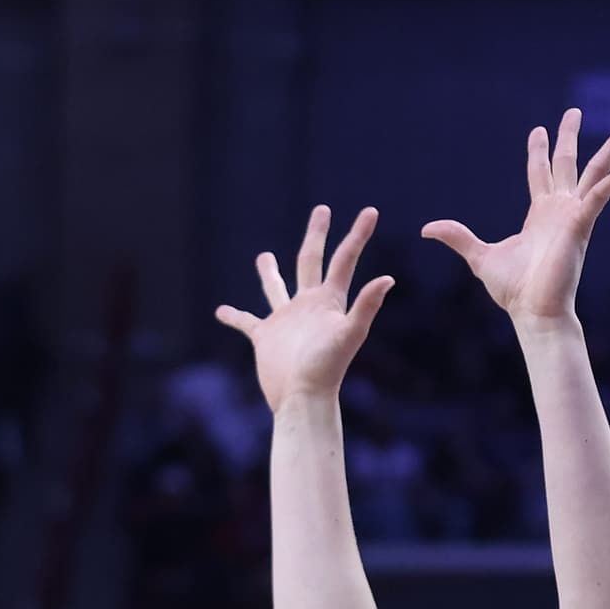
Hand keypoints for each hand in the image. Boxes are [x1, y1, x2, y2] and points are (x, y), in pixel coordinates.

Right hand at [215, 206, 395, 411]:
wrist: (302, 399)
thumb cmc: (326, 368)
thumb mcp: (349, 334)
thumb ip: (366, 306)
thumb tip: (388, 278)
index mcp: (329, 300)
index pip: (344, 259)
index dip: (358, 235)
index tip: (371, 211)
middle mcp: (308, 305)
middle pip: (311, 260)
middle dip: (316, 235)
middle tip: (322, 210)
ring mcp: (285, 320)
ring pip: (276, 288)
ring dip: (270, 272)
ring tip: (263, 256)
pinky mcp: (265, 337)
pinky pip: (246, 322)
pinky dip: (234, 317)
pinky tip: (221, 312)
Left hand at [421, 109, 609, 329]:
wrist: (533, 312)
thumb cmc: (514, 291)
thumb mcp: (479, 257)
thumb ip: (457, 237)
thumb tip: (427, 228)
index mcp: (539, 215)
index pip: (539, 173)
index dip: (538, 151)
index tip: (538, 130)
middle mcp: (560, 209)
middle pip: (568, 162)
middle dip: (569, 136)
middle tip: (573, 111)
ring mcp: (575, 215)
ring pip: (597, 170)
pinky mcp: (583, 224)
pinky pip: (602, 194)